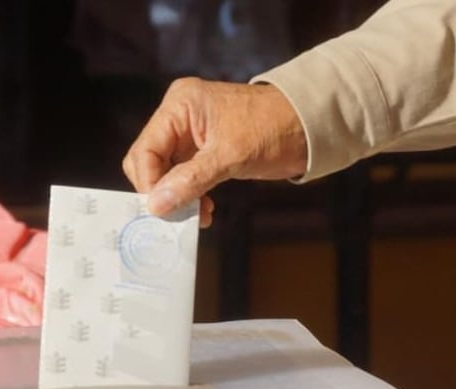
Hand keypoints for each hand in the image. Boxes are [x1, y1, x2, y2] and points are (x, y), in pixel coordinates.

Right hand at [123, 78, 307, 226]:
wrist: (309, 127)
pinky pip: (184, 177)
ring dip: (178, 198)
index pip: (146, 149)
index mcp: (180, 105)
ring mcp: (192, 134)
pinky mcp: (205, 151)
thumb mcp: (230, 155)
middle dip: (162, 191)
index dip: (149, 183)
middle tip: (178, 216)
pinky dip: (190, 195)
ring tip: (197, 216)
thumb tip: (157, 205)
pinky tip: (205, 210)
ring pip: (166, 173)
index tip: (161, 211)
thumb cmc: (274, 128)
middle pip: (150, 161)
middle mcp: (180, 116)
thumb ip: (190, 180)